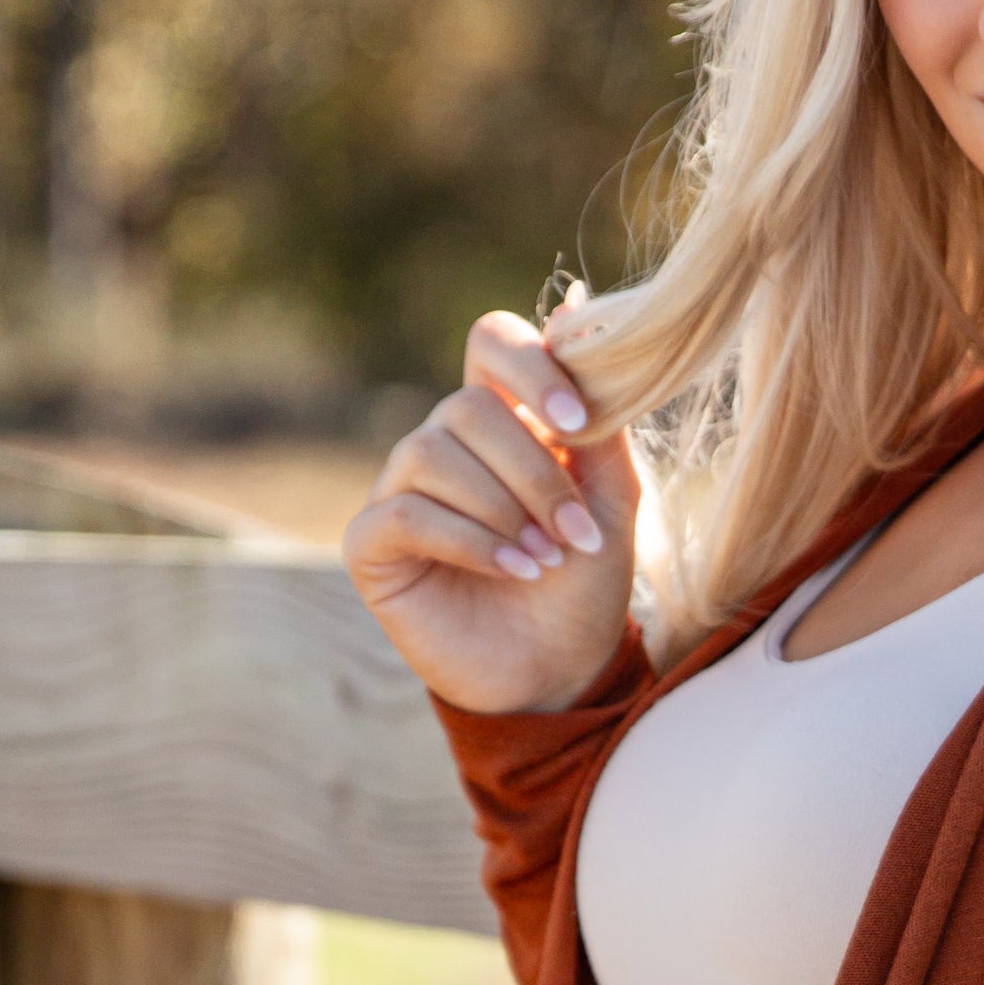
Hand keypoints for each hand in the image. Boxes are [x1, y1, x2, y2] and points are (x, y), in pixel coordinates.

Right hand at [340, 296, 641, 714]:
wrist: (560, 671)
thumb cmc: (584, 584)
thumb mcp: (611, 499)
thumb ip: (597, 421)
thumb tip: (576, 312)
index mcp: (502, 418)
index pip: (492, 341)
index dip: (530, 366)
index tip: (577, 421)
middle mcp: (444, 443)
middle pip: (467, 406)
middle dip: (532, 470)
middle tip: (574, 531)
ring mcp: (400, 490)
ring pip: (431, 454)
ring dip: (502, 509)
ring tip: (545, 560)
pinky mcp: (372, 545)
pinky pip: (407, 514)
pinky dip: (469, 540)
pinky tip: (513, 571)